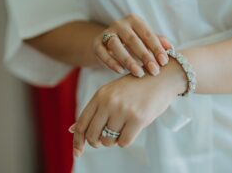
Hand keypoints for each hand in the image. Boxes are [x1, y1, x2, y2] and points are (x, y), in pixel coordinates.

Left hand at [69, 57, 186, 156]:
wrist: (160, 78)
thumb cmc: (135, 87)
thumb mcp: (111, 93)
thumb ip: (94, 111)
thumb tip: (71, 130)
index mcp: (100, 95)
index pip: (82, 123)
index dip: (77, 141)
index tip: (77, 153)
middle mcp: (109, 102)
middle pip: (92, 135)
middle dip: (97, 142)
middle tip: (105, 138)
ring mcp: (123, 110)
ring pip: (108, 140)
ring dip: (114, 140)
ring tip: (123, 128)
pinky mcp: (138, 118)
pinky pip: (123, 142)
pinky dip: (125, 140)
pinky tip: (131, 129)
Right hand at [91, 14, 172, 76]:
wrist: (109, 43)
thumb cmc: (133, 42)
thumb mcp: (146, 40)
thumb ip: (158, 43)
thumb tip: (171, 49)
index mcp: (134, 20)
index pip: (147, 34)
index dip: (156, 48)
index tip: (164, 62)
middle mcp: (120, 24)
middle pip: (133, 40)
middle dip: (145, 56)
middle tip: (154, 71)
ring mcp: (106, 33)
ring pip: (116, 45)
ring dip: (128, 60)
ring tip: (139, 73)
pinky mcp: (96, 43)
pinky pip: (102, 52)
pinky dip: (111, 62)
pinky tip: (120, 71)